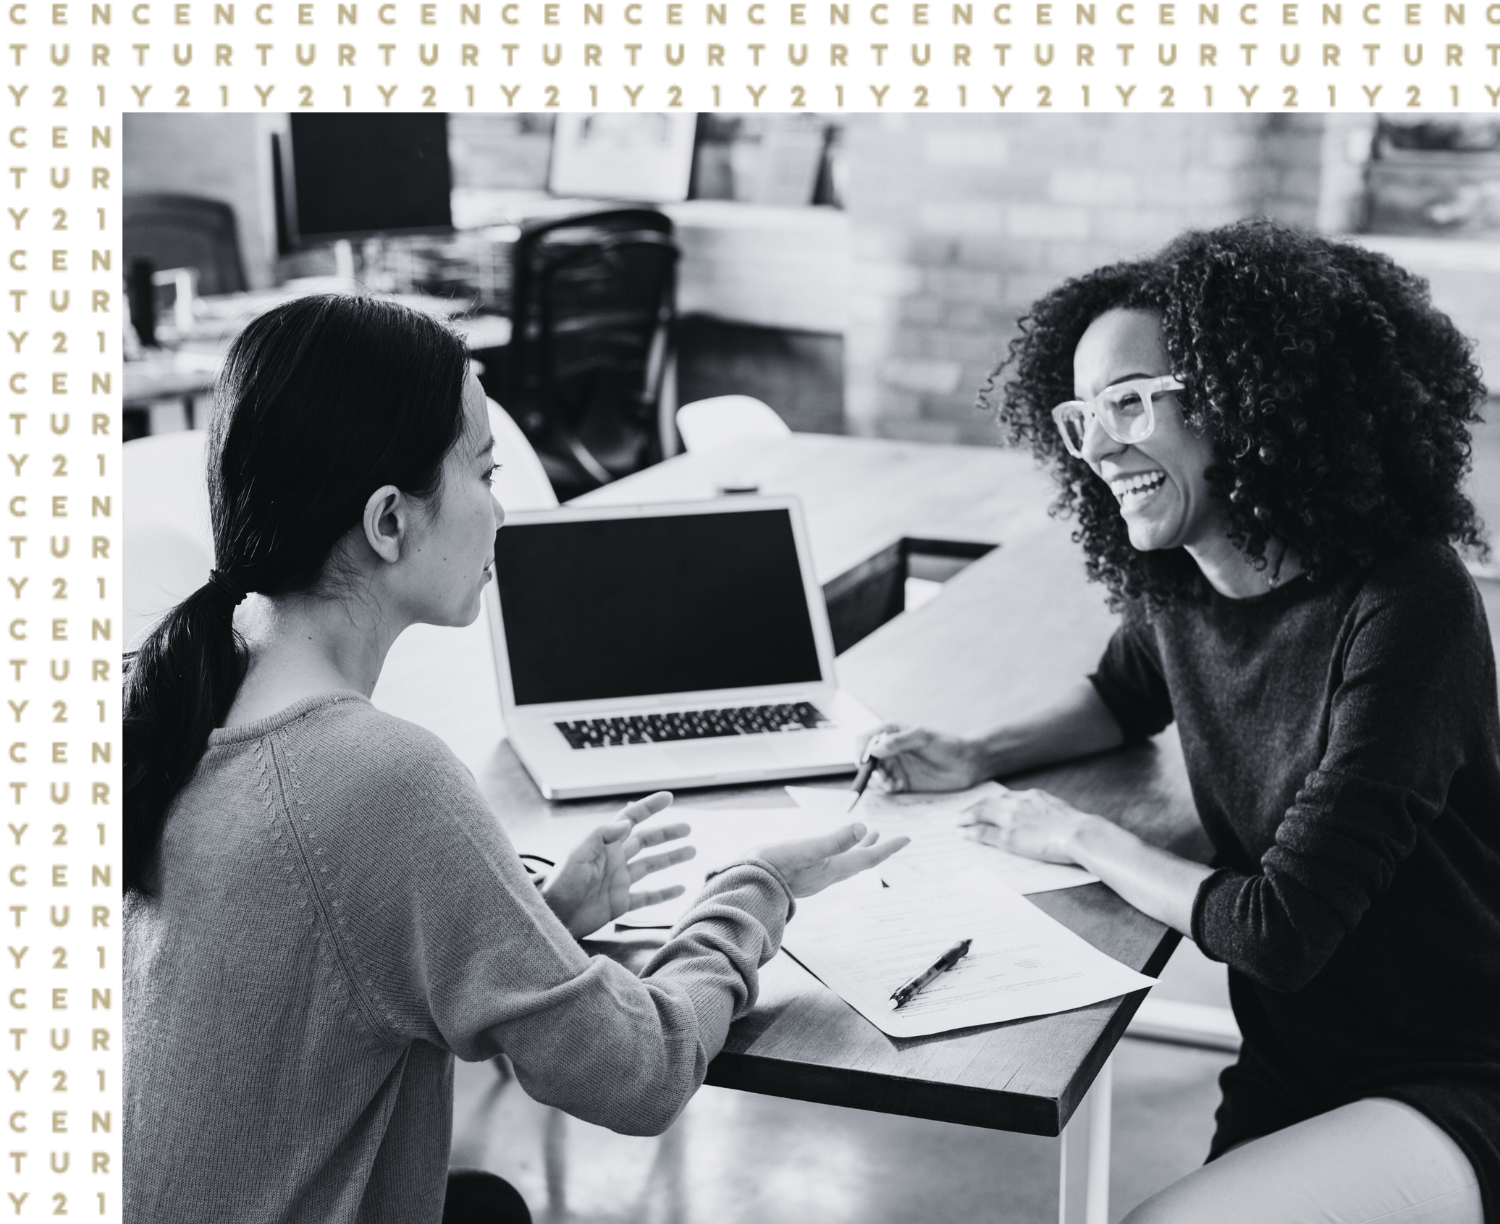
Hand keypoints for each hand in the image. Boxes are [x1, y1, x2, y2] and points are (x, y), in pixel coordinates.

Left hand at [541, 792, 696, 937]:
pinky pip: (647, 896)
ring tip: (692, 851)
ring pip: (651, 865)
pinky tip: (680, 888)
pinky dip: (664, 893)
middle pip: (646, 841)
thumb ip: (601, 835)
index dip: (649, 807)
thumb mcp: (578, 854)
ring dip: (671, 858)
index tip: (668, 798)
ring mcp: (619, 881)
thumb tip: (627, 822)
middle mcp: (615, 860)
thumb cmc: (561, 883)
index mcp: (605, 844)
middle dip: (667, 834)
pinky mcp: (620, 903)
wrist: (553, 915)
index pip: (631, 819)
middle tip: (688, 828)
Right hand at [755, 823, 910, 898]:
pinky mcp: (800, 876)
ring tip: (864, 838)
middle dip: (874, 849)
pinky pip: (828, 864)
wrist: (747, 888)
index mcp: (833, 868)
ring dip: (856, 849)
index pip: (868, 858)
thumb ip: (834, 841)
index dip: (888, 848)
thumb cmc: (775, 868)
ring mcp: (813, 877)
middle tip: (887, 839)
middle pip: (858, 861)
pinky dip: (837, 853)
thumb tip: (862, 826)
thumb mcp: (807, 849)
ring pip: (843, 863)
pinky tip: (829, 852)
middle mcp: (827, 875)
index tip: (906, 839)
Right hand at [861, 723, 985, 792]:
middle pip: (867, 760)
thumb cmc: (948, 744)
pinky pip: (886, 788)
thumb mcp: (923, 737)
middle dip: (868, 769)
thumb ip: (899, 741)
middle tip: (880, 776)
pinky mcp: (902, 783)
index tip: (863, 762)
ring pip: (875, 775)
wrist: (968, 763)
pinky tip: (898, 787)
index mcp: (891, 732)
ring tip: (891, 782)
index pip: (866, 740)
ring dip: (878, 780)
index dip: (860, 751)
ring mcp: (895, 767)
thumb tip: (875, 749)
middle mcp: (889, 750)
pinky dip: (887, 789)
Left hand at [962, 789, 1099, 863]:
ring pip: (981, 814)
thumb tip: (1042, 817)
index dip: (991, 802)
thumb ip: (1045, 810)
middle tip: (963, 813)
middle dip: (973, 808)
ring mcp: (1011, 819)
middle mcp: (1018, 803)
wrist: (1079, 833)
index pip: (1004, 797)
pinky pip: (984, 833)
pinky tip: (963, 834)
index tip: (984, 805)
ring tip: (958, 822)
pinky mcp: (1008, 837)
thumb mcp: (1058, 810)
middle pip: (988, 803)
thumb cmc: (1076, 827)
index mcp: (1032, 796)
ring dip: (967, 817)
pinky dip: (971, 833)